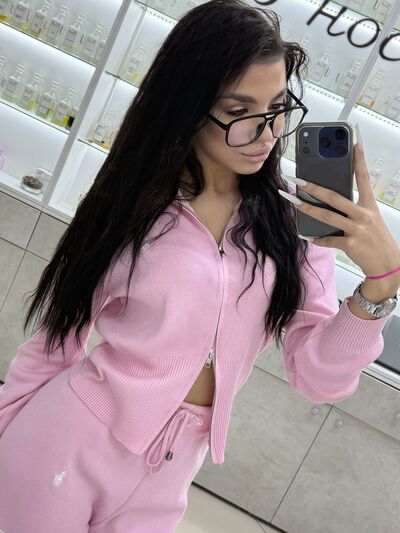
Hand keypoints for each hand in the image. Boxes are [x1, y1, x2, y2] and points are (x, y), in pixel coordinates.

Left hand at [279, 140, 399, 277]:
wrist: (387, 266)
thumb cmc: (376, 241)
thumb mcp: (370, 220)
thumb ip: (353, 209)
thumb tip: (330, 202)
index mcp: (370, 205)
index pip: (364, 177)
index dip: (359, 159)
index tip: (354, 142)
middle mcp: (364, 215)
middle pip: (335, 197)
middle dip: (314, 187)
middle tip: (297, 178)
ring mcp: (357, 230)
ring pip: (327, 216)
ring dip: (306, 208)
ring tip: (292, 201)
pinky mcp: (351, 245)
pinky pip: (328, 240)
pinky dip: (316, 238)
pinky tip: (306, 235)